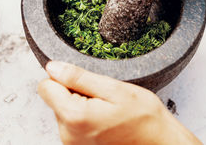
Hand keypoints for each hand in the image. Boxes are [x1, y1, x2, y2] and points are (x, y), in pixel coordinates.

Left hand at [38, 61, 201, 144]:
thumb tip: (53, 68)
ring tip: (106, 108)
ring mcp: (72, 143)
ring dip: (81, 103)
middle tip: (102, 96)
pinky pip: (72, 122)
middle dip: (75, 91)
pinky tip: (105, 117)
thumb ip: (79, 78)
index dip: (63, 77)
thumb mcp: (114, 89)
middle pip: (55, 98)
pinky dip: (85, 115)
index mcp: (74, 117)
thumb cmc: (143, 118)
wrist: (159, 144)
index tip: (84, 81)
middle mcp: (67, 134)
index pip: (45, 87)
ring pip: (64, 109)